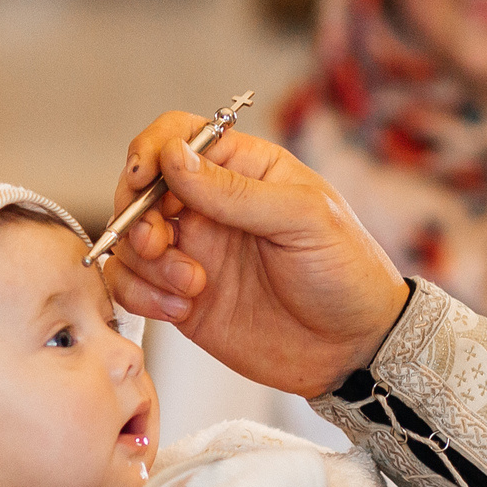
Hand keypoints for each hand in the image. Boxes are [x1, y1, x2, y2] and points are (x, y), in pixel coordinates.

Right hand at [101, 117, 408, 397]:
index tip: (142, 178)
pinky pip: (133, 285)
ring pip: (130, 240)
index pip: (178, 137)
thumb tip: (173, 157)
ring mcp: (193, 252)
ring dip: (145, 263)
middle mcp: (211, 207)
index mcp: (245, 170)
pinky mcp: (181, 297)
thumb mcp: (304, 219)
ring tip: (190, 286)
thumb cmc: (347, 273)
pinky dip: (141, 296)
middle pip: (141, 189)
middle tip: (160, 243)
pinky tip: (180, 309)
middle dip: (137, 214)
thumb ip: (236, 191)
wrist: (355, 349)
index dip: (150, 150)